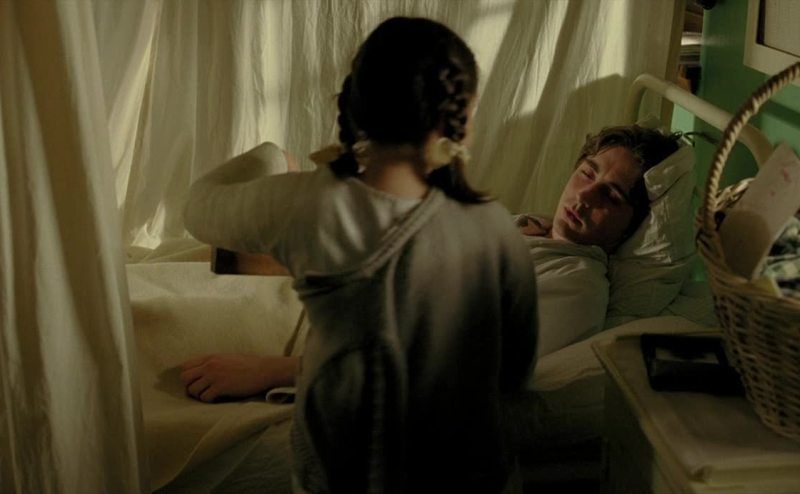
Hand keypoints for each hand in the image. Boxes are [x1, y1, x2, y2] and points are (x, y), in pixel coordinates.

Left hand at [179, 354, 298, 402]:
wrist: (264, 370)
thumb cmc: (249, 365)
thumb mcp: (228, 358)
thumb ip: (213, 363)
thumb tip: (202, 372)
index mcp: (211, 357)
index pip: (185, 366)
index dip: (189, 377)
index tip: (197, 382)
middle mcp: (210, 365)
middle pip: (185, 378)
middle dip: (190, 387)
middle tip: (201, 391)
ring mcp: (215, 376)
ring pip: (193, 390)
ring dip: (199, 396)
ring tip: (210, 395)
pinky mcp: (221, 387)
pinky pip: (205, 398)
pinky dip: (209, 400)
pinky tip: (218, 398)